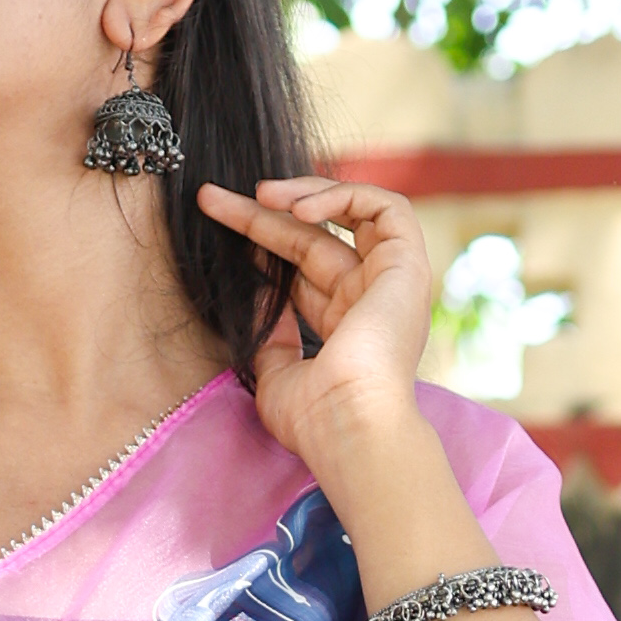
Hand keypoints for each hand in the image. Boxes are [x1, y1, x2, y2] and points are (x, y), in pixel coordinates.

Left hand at [198, 173, 444, 492]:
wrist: (350, 427)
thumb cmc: (315, 419)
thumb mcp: (275, 373)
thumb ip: (269, 333)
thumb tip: (256, 296)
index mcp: (344, 325)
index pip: (301, 267)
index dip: (262, 241)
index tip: (218, 223)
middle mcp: (370, 299)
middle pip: (314, 238)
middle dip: (263, 213)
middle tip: (212, 198)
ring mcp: (392, 281)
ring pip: (353, 212)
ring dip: (305, 193)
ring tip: (260, 195)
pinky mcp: (408, 265)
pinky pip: (386, 207)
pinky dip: (344, 196)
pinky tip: (300, 208)